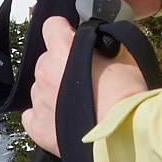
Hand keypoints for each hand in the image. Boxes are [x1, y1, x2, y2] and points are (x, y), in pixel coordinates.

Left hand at [21, 15, 148, 157]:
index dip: (63, 32)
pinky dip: (45, 116)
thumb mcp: (122, 56)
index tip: (71, 39)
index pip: (51, 26)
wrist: (126, 134)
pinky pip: (33, 115)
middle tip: (83, 80)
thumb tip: (100, 43)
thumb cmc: (128, 96)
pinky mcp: (38, 127)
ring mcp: (40, 100)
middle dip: (61, 67)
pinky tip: (62, 121)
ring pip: (41, 88)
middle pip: (46, 61)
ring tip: (78, 106)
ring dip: (54, 92)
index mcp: (63, 50)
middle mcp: (46, 72)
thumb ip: (103, 45)